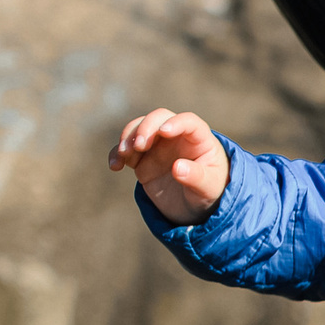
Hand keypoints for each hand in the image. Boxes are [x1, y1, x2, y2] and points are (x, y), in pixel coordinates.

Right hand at [109, 109, 229, 222]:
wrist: (194, 206)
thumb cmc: (209, 191)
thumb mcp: (208, 188)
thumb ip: (196, 177)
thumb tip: (178, 168)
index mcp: (199, 139)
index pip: (189, 122)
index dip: (176, 123)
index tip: (164, 132)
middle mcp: (177, 136)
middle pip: (158, 117)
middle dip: (146, 127)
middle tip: (139, 146)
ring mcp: (158, 145)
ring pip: (138, 127)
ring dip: (128, 137)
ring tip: (124, 155)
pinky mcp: (142, 157)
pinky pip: (126, 148)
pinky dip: (117, 154)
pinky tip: (115, 166)